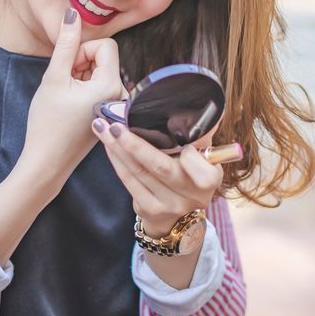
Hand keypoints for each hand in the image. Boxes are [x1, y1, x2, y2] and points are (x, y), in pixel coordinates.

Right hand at [19, 9, 123, 189]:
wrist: (47, 162)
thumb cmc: (48, 122)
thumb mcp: (53, 77)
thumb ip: (65, 43)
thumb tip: (72, 13)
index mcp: (111, 85)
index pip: (105, 45)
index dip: (82, 50)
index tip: (67, 68)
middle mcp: (120, 95)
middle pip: (104, 57)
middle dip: (81, 62)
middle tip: (63, 82)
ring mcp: (117, 105)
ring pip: (100, 71)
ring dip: (81, 75)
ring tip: (65, 95)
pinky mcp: (110, 112)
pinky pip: (100, 86)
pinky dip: (84, 88)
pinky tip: (70, 104)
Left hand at [91, 119, 223, 237]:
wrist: (177, 208)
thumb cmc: (190, 170)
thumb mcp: (202, 155)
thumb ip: (201, 135)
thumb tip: (204, 106)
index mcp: (211, 180)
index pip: (203, 171)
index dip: (190, 156)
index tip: (175, 132)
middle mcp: (193, 196)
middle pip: (161, 168)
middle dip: (135, 144)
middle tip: (116, 125)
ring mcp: (170, 205)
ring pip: (139, 173)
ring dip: (117, 148)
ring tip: (103, 128)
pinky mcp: (149, 209)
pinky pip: (128, 181)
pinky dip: (116, 160)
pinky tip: (108, 145)